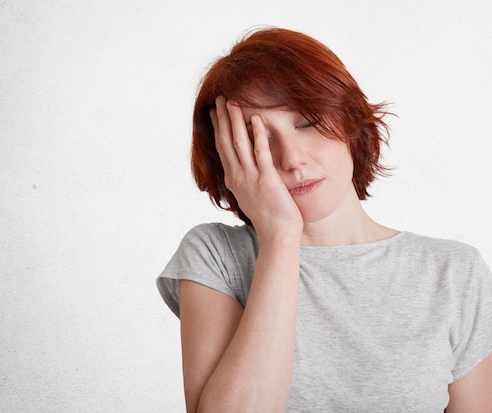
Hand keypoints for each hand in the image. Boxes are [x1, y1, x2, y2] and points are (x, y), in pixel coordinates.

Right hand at [210, 96, 302, 238]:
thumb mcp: (251, 197)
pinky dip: (258, 134)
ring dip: (235, 121)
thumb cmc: (269, 218)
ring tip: (233, 102)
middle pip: (227, 142)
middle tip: (220, 98)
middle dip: (223, 118)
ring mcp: (250, 178)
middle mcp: (238, 177)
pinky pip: (261, 152)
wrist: (277, 235)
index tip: (215, 112)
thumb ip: (246, 182)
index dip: (218, 128)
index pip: (222, 148)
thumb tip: (243, 172)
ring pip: (239, 143)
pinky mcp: (266, 180)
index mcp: (233, 180)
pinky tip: (257, 119)